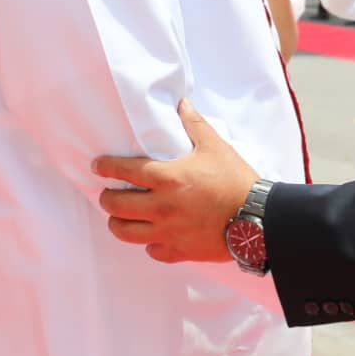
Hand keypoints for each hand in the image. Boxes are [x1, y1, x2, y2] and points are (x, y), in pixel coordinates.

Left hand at [93, 99, 257, 262]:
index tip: (97, 166)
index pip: (124, 171)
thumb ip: (195, 125)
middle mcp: (161, 207)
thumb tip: (182, 104)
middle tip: (109, 192)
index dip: (106, 167)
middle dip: (106, 197)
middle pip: (115, 205)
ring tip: (121, 216)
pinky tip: (154, 234)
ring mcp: (167, 232)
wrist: (256, 218)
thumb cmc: (235, 179)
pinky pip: (151, 250)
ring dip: (118, 222)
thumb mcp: (216, 146)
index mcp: (168, 178)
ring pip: (125, 232)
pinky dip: (148, 242)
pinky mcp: (178, 251)